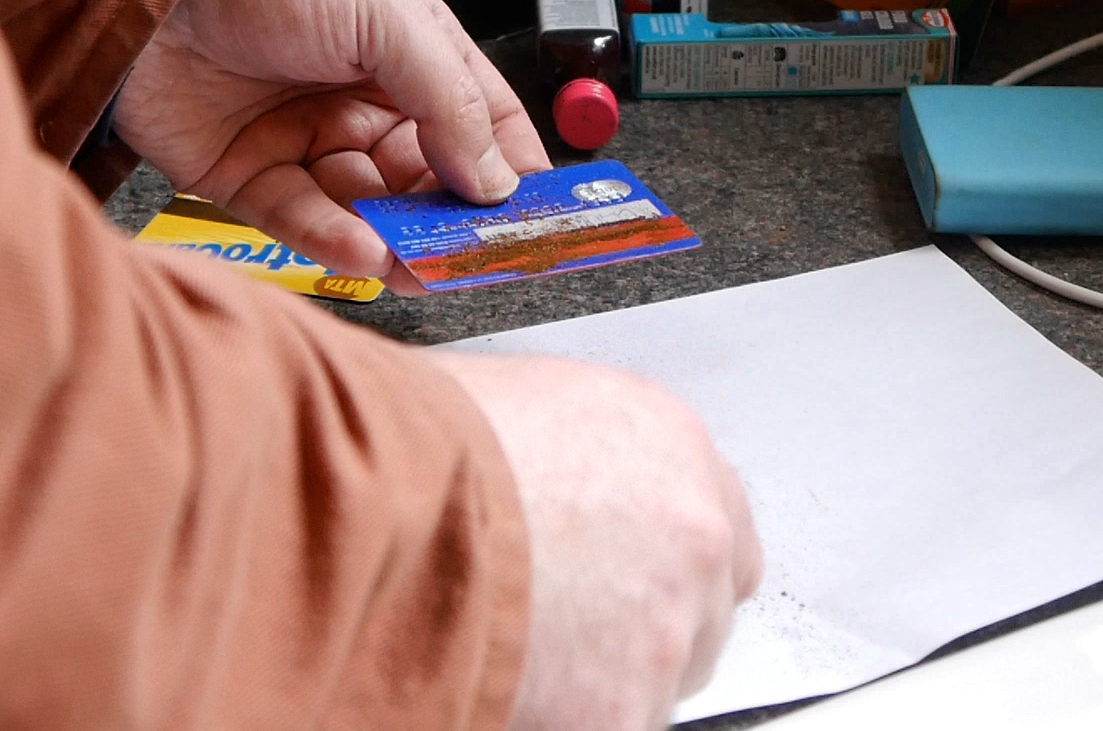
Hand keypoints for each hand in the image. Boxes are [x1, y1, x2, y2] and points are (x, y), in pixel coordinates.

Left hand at [113, 0, 549, 292]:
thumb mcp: (387, 13)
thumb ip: (451, 97)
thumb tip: (497, 177)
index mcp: (406, 51)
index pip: (481, 121)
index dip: (512, 169)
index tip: (540, 219)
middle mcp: (360, 99)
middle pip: (427, 178)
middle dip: (453, 220)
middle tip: (477, 257)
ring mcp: (304, 140)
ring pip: (368, 211)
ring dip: (397, 241)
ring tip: (420, 264)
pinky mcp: (246, 176)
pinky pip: (302, 222)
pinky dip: (334, 241)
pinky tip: (363, 249)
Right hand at [433, 351, 762, 730]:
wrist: (384, 506)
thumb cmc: (424, 443)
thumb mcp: (517, 402)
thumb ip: (568, 450)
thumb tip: (540, 468)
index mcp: (669, 448)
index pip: (718, 529)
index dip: (665, 561)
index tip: (629, 574)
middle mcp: (690, 536)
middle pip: (702, 611)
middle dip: (641, 624)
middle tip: (568, 621)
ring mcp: (665, 630)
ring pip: (657, 683)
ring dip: (602, 678)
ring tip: (521, 649)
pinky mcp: (620, 711)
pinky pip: (608, 725)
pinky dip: (565, 717)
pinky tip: (509, 683)